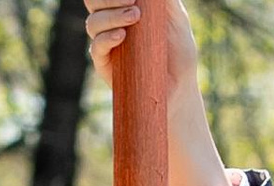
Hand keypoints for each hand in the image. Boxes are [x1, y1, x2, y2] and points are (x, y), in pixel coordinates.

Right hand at [85, 0, 231, 185]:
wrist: (180, 89)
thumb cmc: (179, 53)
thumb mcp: (177, 20)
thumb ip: (165, 1)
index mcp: (123, 9)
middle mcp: (110, 24)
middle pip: (93, 2)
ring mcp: (106, 45)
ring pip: (93, 22)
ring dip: (111, 15)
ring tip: (134, 16)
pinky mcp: (105, 66)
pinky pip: (96, 48)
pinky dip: (106, 38)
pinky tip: (121, 36)